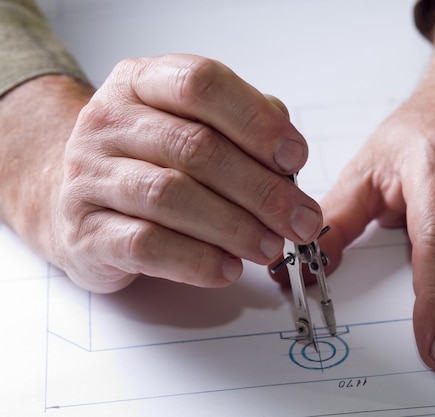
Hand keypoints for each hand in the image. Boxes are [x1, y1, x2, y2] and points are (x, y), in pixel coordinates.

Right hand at [2, 54, 323, 292]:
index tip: (296, 158)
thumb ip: (242, 129)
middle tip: (300, 221)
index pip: (202, 85)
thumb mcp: (193, 124)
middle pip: (195, 148)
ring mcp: (89, 176)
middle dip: (261, 190)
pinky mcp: (85, 231)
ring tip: (270, 247)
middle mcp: (109, 122)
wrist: (79, 201)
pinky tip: (228, 269)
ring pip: (171, 196)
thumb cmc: (151, 161)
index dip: (256, 121)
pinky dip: (195, 260)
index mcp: (142, 83)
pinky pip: (145, 244)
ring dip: (234, 227)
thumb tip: (288, 160)